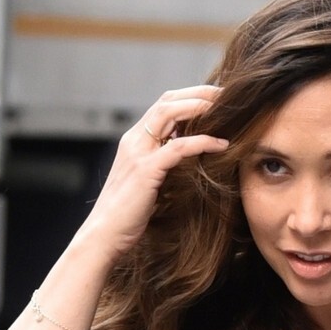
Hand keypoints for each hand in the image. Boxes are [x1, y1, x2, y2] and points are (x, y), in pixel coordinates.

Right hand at [86, 85, 228, 258]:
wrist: (103, 236)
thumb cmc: (126, 217)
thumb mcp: (146, 184)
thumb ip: (162, 168)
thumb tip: (188, 165)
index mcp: (134, 141)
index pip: (163, 106)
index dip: (189, 97)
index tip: (215, 101)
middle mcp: (134, 140)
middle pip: (168, 101)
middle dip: (199, 93)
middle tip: (227, 96)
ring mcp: (138, 153)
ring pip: (170, 113)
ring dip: (201, 107)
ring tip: (227, 110)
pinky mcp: (146, 170)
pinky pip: (179, 147)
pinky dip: (203, 142)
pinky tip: (222, 144)